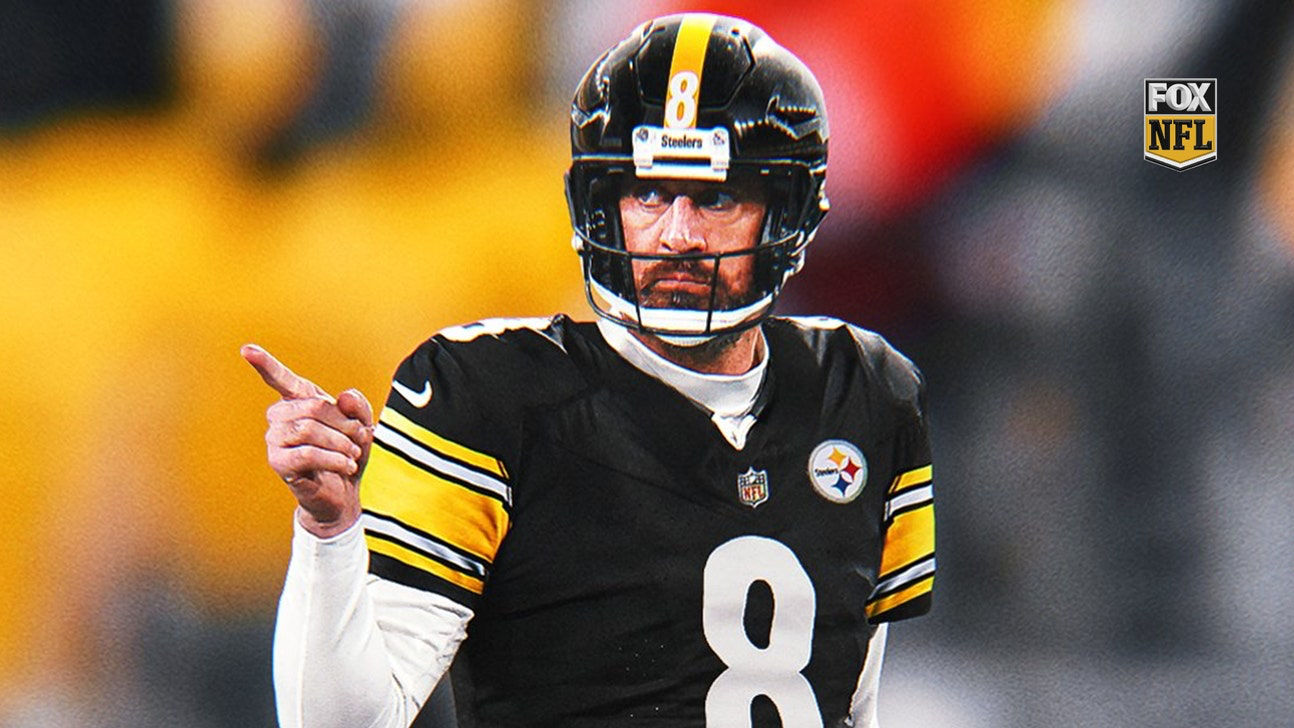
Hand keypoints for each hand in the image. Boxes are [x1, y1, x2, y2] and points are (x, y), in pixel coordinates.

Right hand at [242, 344, 373, 537]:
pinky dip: (332, 459)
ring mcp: (276, 440)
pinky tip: (346, 466)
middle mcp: (281, 418)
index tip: (247, 349)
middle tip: (360, 438)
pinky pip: (305, 454)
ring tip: (353, 454)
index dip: (264, 363)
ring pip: (308, 430)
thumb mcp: (362, 427)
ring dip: (340, 443)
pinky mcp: (279, 463)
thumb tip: (344, 396)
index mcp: (299, 401)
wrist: (344, 492)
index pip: (280, 379)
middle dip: (343, 423)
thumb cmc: (348, 453)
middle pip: (312, 407)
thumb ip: (358, 407)